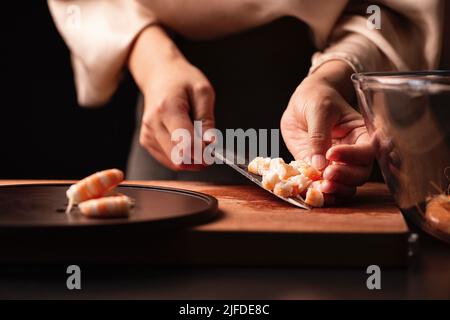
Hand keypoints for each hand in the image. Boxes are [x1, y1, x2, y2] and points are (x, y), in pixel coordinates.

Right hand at [129, 26, 214, 170]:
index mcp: (167, 109)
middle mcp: (153, 124)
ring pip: (174, 162)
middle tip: (210, 148)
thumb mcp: (203, 92)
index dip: (203, 153)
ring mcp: (148, 134)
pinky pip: (168, 160)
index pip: (185, 144)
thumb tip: (211, 143)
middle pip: (179, 157)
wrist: (159, 74)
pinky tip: (188, 143)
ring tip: (198, 141)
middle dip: (198, 158)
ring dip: (191, 158)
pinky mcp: (147, 141)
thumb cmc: (182, 80)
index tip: (214, 151)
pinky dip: (182, 157)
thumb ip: (207, 119)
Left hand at [281, 61, 373, 202]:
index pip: (366, 151)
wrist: (302, 102)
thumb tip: (319, 163)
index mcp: (361, 134)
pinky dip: (322, 194)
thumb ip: (319, 135)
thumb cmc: (316, 98)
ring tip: (321, 188)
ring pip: (347, 185)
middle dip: (345, 177)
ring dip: (336, 190)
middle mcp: (353, 152)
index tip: (331, 153)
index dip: (352, 156)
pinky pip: (327, 188)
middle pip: (360, 173)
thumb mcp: (319, 109)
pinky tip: (314, 193)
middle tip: (327, 175)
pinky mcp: (321, 171)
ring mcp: (337, 164)